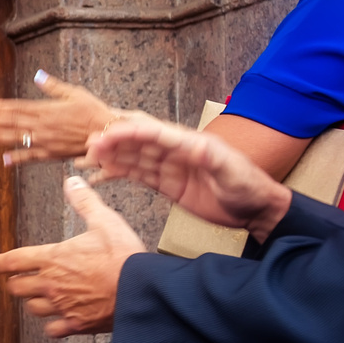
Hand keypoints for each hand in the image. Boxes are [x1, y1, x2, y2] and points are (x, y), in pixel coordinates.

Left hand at [0, 71, 121, 164]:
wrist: (108, 135)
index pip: (18, 107)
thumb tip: (38, 75)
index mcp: (47, 109)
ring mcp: (46, 141)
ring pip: (17, 139)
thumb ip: (53, 86)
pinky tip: (5, 160)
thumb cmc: (94, 112)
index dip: (0, 107)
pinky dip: (17, 158)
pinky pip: (31, 157)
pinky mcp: (52, 154)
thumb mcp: (75, 93)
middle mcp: (43, 126)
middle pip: (12, 122)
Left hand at [0, 174, 143, 336]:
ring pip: (32, 309)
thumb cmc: (124, 256)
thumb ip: (84, 201)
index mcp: (53, 258)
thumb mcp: (105, 221)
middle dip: (15, 283)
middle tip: (17, 280)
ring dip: (33, 302)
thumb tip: (71, 181)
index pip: (14, 260)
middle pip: (17, 288)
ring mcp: (63, 306)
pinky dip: (53, 326)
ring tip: (37, 298)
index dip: (0, 263)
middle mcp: (52, 284)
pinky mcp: (77, 325)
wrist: (143, 291)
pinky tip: (58, 321)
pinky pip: (53, 330)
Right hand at [87, 113, 295, 238]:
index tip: (105, 136)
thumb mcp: (232, 171)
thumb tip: (194, 145)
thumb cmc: (248, 187)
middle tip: (88, 146)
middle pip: (137, 141)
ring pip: (133, 157)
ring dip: (110, 156)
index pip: (152, 132)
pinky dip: (118, 173)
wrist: (256, 210)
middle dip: (112, 141)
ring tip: (87, 158)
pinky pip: (137, 175)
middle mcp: (176, 151)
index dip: (128, 132)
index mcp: (190, 142)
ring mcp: (169, 167)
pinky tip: (101, 175)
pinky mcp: (166, 184)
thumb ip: (213, 158)